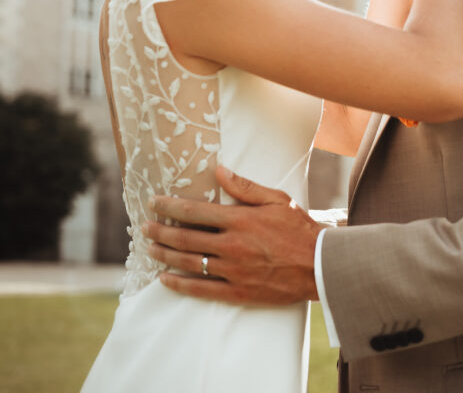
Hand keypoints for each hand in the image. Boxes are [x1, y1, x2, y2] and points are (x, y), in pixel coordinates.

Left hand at [143, 167, 321, 304]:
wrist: (319, 265)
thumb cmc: (299, 228)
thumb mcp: (276, 199)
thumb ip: (244, 187)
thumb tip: (219, 171)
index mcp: (240, 219)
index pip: (195, 211)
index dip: (170, 206)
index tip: (154, 202)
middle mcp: (232, 245)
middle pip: (186, 238)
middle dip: (160, 231)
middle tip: (143, 227)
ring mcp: (233, 270)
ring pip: (190, 263)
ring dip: (165, 255)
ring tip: (149, 249)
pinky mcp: (238, 291)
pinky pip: (202, 289)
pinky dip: (181, 284)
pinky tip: (166, 279)